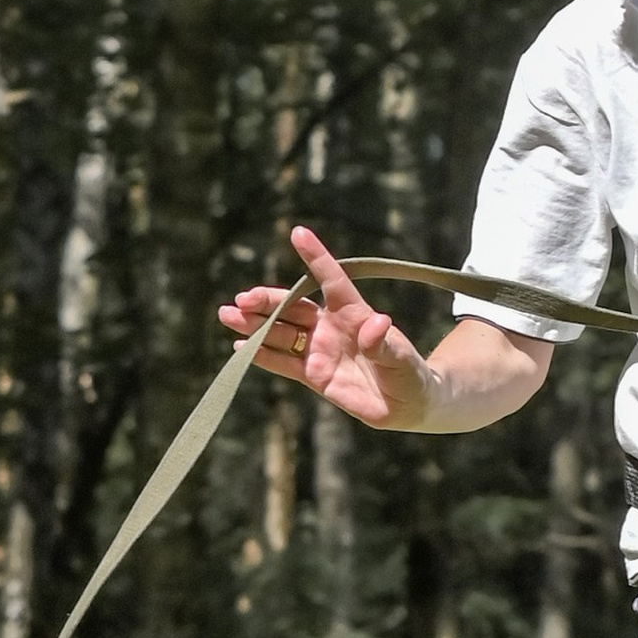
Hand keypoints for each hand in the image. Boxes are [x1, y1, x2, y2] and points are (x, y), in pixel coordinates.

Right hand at [219, 225, 433, 428]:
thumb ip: (385, 343)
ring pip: (281, 333)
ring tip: (226, 314)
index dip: (316, 257)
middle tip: (242, 298)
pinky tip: (239, 346)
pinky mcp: (313, 375)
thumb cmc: (411, 375)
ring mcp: (320, 350)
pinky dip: (261, 355)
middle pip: (294, 307)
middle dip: (267, 301)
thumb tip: (376, 323)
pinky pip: (283, 362)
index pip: (332, 280)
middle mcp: (331, 327)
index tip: (298, 233)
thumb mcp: (402, 360)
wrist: (408, 404)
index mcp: (354, 314)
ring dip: (255, 324)